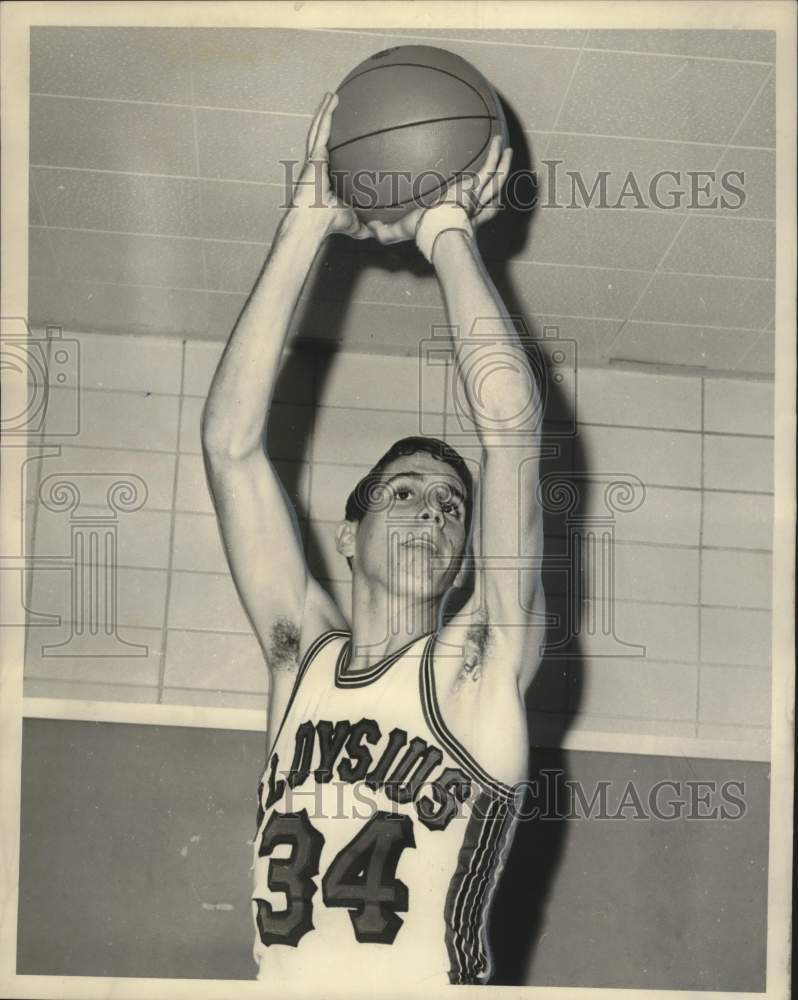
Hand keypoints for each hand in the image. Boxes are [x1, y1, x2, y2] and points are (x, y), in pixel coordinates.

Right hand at [289, 92, 369, 239]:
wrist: (314, 222)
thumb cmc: (330, 223)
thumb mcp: (354, 222)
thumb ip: (365, 224)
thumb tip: (380, 232)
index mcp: (327, 178)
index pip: (333, 158)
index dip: (336, 146)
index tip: (344, 135)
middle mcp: (319, 165)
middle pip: (323, 138)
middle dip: (328, 122)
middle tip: (336, 106)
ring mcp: (314, 159)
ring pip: (319, 130)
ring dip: (325, 111)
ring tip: (332, 95)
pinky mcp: (313, 155)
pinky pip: (320, 129)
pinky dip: (325, 113)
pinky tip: (331, 99)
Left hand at [365, 134, 512, 246]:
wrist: (437, 227)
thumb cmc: (421, 233)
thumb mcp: (399, 232)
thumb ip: (385, 231)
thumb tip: (368, 230)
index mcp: (456, 219)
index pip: (473, 215)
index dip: (479, 211)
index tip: (478, 205)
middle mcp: (471, 208)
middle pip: (490, 196)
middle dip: (496, 184)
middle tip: (498, 173)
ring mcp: (476, 196)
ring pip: (496, 180)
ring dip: (503, 165)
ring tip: (506, 151)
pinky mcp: (477, 185)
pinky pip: (490, 167)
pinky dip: (496, 155)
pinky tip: (498, 140)